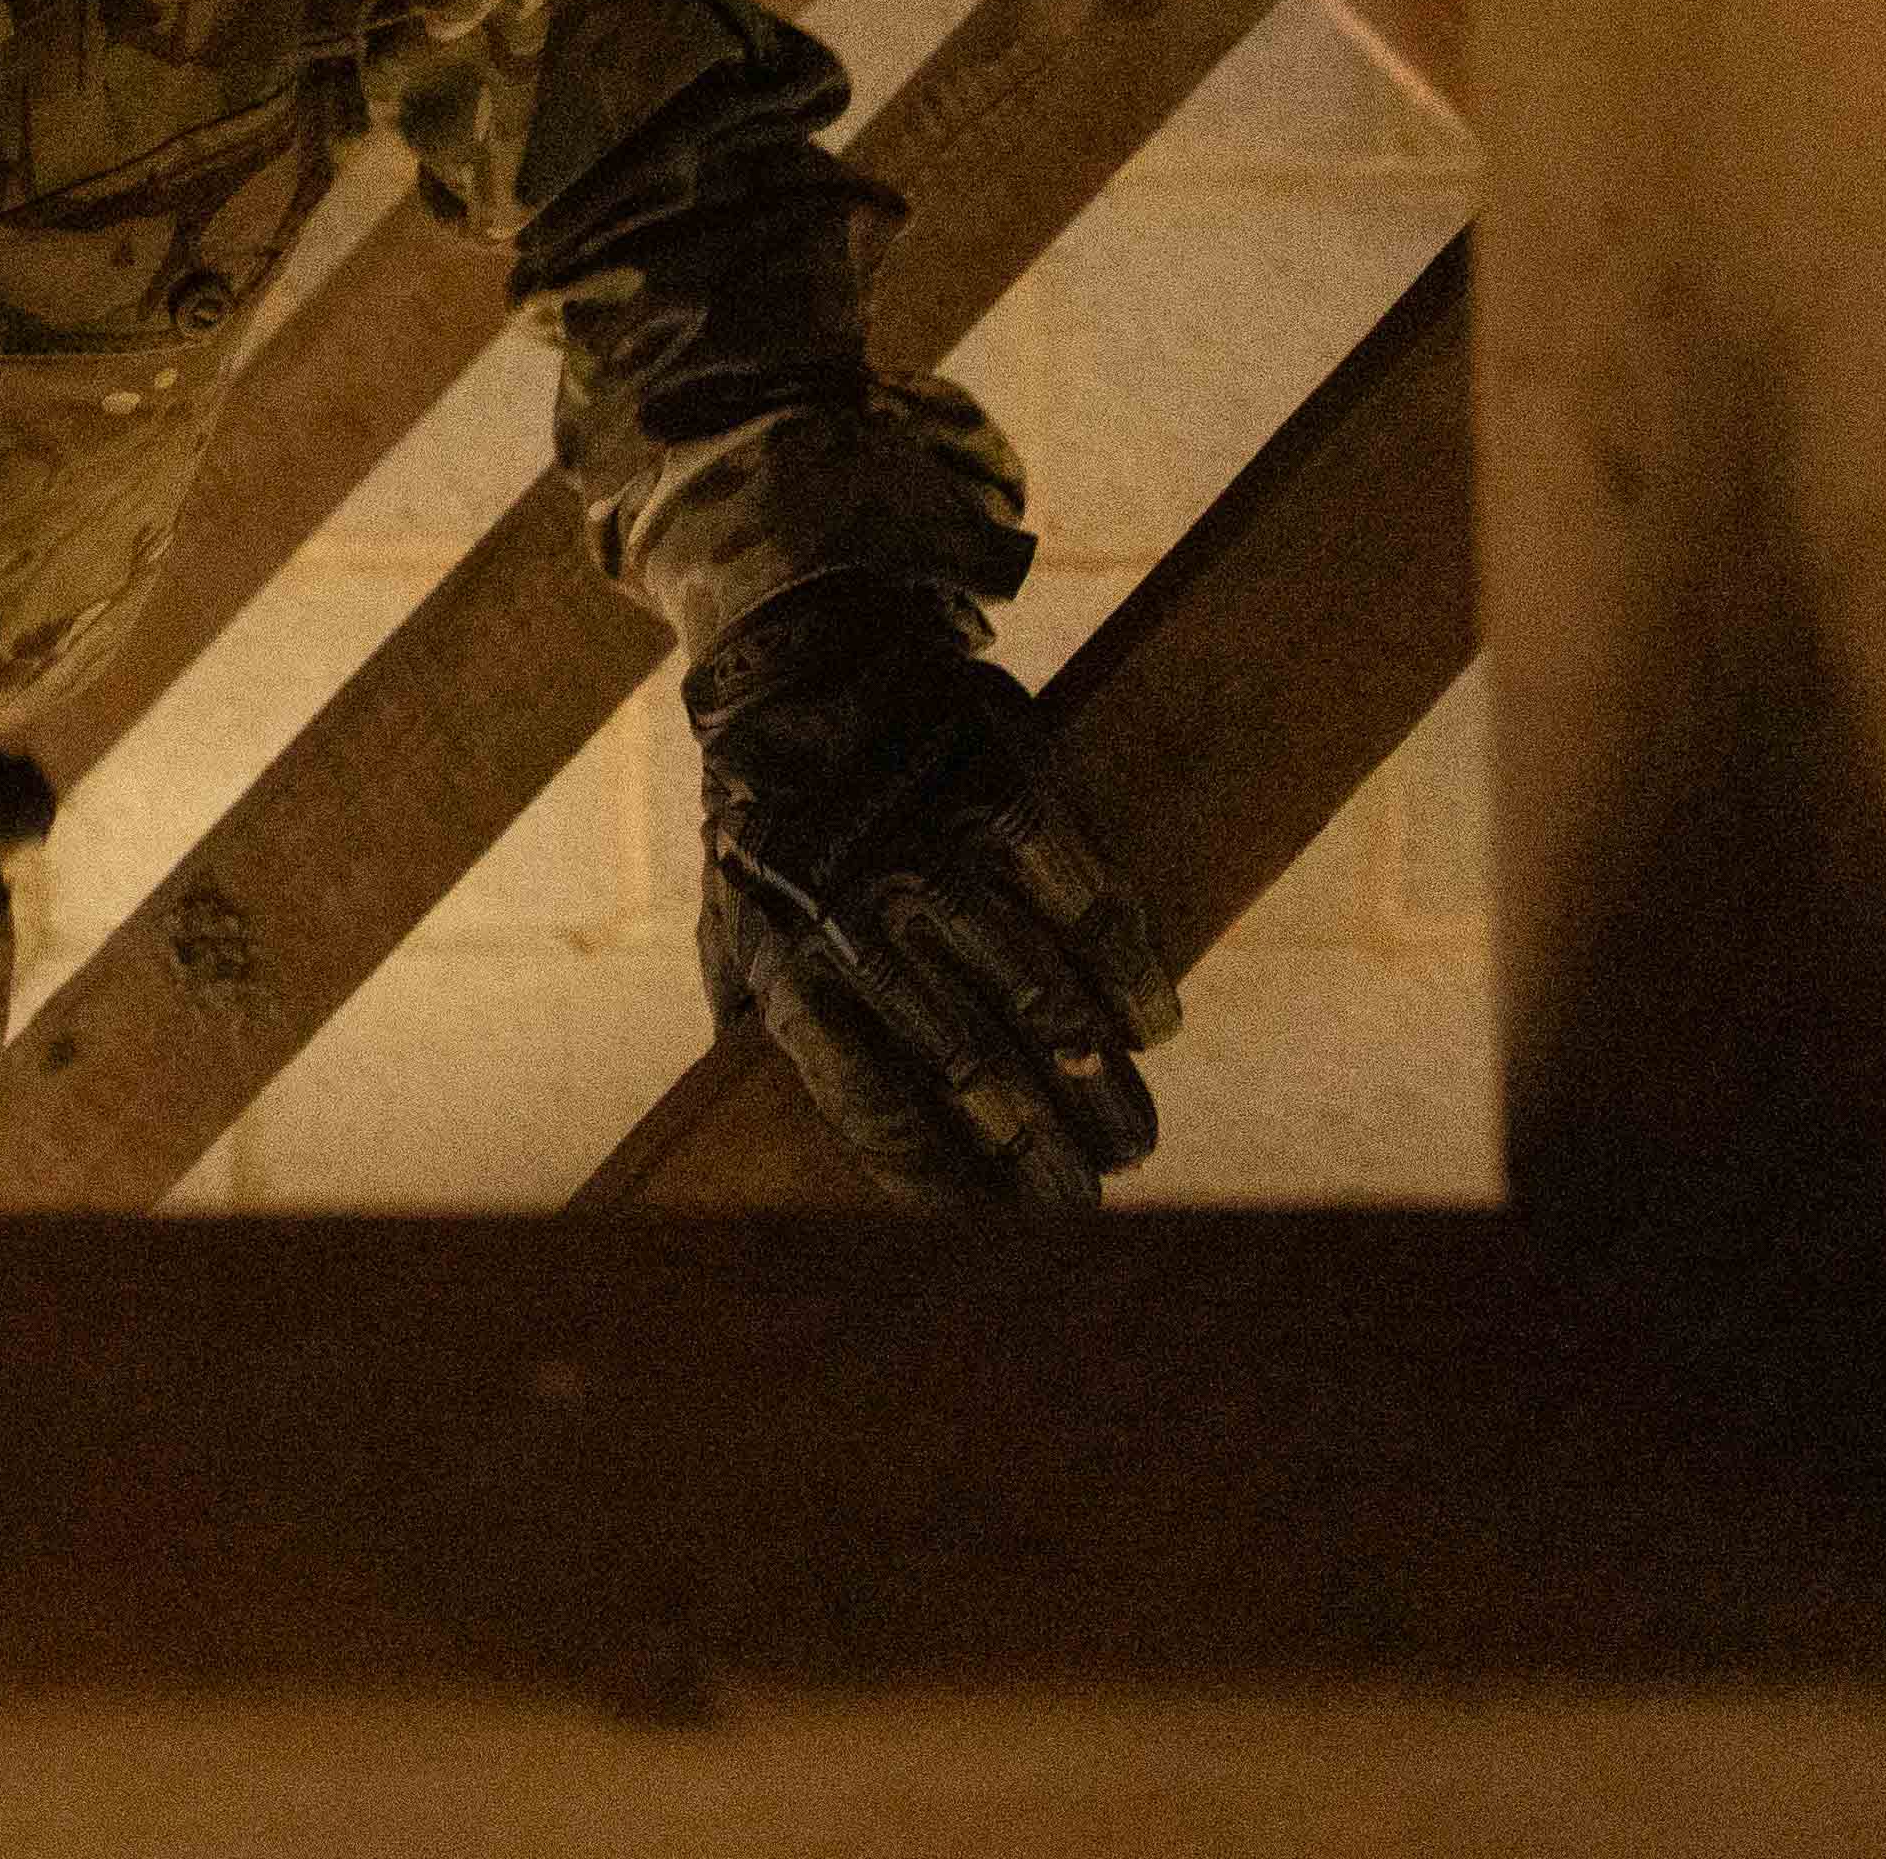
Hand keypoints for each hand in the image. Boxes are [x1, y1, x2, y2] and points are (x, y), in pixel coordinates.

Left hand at [690, 570, 1175, 1204]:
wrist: (797, 648)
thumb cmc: (766, 816)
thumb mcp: (729, 921)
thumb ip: (757, 1026)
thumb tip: (768, 1146)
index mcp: (790, 961)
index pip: (878, 1113)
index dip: (950, 1191)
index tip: (1006, 1236)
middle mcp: (862, 914)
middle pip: (979, 1075)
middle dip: (1048, 1156)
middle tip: (1096, 1198)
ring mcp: (936, 846)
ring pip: (1046, 998)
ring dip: (1105, 1082)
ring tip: (1135, 1136)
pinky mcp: (1000, 780)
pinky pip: (1088, 896)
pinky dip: (1131, 968)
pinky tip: (1156, 1020)